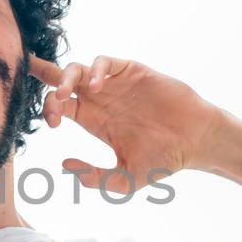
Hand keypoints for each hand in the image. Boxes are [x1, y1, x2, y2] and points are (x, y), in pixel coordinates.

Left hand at [28, 53, 225, 194]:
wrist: (196, 142)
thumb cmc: (163, 160)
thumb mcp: (124, 179)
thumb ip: (94, 177)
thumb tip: (64, 164)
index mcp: (92, 120)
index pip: (59, 106)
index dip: (49, 110)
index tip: (53, 124)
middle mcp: (99, 99)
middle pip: (60, 81)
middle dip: (45, 82)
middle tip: (51, 101)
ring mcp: (114, 83)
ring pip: (78, 69)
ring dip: (66, 77)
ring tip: (65, 94)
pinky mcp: (132, 72)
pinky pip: (105, 62)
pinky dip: (96, 70)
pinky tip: (97, 87)